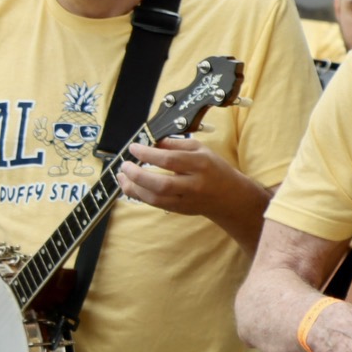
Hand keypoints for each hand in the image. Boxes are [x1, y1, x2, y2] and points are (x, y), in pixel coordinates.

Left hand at [119, 136, 247, 220]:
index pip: (169, 160)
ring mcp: (187, 200)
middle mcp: (194, 184)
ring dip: (133, 188)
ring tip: (121, 175)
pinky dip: (139, 195)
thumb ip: (176, 144)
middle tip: (124, 165)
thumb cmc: (213, 168)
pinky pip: (155, 204)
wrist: (230, 197)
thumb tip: (151, 141)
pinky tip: (129, 185)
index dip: (148, 154)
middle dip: (137, 175)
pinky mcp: (180, 210)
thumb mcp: (200, 149)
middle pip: (161, 183)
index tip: (134, 147)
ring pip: (156, 198)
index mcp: (200, 164)